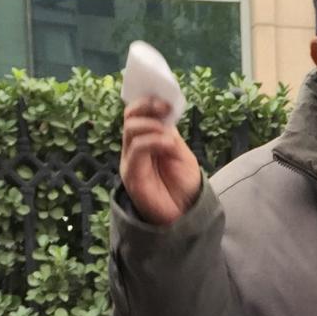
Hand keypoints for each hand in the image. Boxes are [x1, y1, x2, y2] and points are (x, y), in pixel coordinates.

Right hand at [119, 97, 203, 227]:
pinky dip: (153, 141)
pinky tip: (168, 144)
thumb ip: (170, 134)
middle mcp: (134, 148)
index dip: (149, 101)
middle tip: (166, 108)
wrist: (185, 216)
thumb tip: (164, 115)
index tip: (167, 99)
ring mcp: (131, 161)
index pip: (138, 113)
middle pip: (131, 117)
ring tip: (169, 135)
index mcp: (147, 140)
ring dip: (152, 125)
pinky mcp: (132, 174)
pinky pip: (136, 149)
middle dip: (147, 107)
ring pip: (131, 129)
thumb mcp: (180, 154)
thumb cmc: (184, 186)